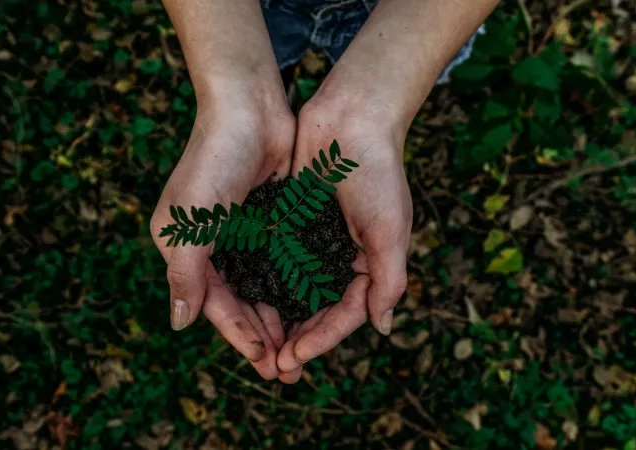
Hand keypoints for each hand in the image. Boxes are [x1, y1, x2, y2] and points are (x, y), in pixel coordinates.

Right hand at [151, 91, 294, 379]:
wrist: (248, 107)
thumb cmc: (213, 161)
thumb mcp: (190, 222)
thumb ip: (184, 274)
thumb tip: (179, 324)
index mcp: (185, 248)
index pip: (214, 304)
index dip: (239, 335)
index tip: (265, 361)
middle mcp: (213, 245)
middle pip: (240, 302)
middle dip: (263, 336)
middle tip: (288, 369)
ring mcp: (243, 233)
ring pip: (263, 287)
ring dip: (280, 318)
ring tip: (302, 348)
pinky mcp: (270, 219)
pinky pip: (282, 263)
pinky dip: (294, 286)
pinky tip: (312, 307)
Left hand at [275, 97, 411, 382]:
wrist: (351, 118)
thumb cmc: (377, 172)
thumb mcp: (390, 230)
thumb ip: (388, 280)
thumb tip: (383, 328)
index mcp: (369, 263)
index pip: (345, 314)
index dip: (322, 339)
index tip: (295, 358)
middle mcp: (341, 257)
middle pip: (317, 310)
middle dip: (297, 339)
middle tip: (273, 367)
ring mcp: (315, 240)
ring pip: (293, 291)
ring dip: (278, 319)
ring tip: (258, 346)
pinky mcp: (291, 222)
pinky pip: (276, 260)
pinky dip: (264, 282)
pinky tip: (246, 301)